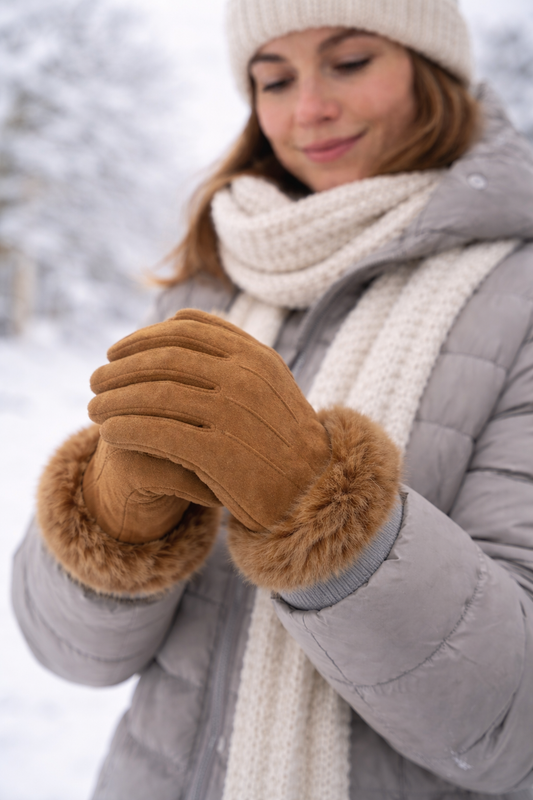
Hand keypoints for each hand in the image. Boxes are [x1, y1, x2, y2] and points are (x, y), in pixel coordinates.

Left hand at [87, 309, 330, 531]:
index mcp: (255, 356)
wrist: (313, 491)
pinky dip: (125, 429)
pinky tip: (109, 434)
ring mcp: (232, 415)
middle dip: (120, 368)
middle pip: (164, 360)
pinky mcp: (218, 454)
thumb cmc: (283, 437)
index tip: (116, 352)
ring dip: (114, 400)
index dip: (142, 338)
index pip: (184, 331)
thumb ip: (230, 350)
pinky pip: (156, 434)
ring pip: (154, 396)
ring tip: (93, 409)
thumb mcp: (269, 382)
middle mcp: (244, 379)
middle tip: (95, 380)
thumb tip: (177, 321)